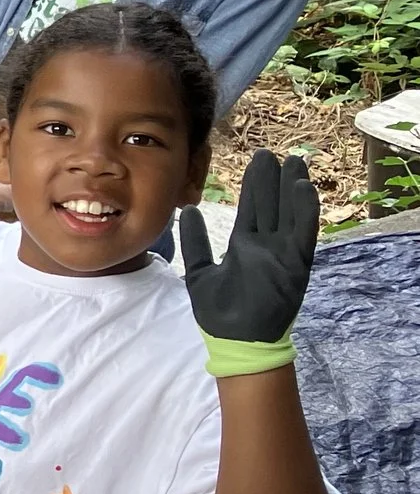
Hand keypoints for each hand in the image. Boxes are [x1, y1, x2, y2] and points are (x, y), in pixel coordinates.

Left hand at [182, 151, 317, 346]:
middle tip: (273, 153)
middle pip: (271, 205)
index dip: (255, 185)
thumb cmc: (219, 313)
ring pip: (289, 213)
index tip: (260, 161)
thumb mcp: (199, 271)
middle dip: (272, 179)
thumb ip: (195, 242)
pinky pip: (302, 234)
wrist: (236, 341)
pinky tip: (304, 189)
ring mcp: (282, 253)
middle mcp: (266, 246)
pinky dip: (305, 212)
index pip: (252, 208)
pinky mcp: (294, 264)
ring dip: (292, 188)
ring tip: (294, 162)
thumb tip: (188, 211)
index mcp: (245, 246)